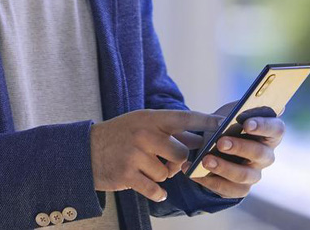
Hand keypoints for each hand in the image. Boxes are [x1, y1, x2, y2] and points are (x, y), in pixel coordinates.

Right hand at [90, 109, 223, 202]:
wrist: (84, 151)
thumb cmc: (119, 135)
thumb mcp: (141, 123)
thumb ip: (168, 129)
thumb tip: (198, 139)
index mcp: (149, 118)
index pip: (184, 118)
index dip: (206, 122)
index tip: (225, 125)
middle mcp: (143, 134)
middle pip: (180, 153)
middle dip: (178, 161)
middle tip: (168, 160)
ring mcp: (134, 155)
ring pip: (167, 173)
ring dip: (161, 175)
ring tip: (146, 168)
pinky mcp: (127, 175)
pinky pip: (155, 189)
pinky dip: (157, 192)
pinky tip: (152, 188)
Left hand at [180, 103, 284, 198]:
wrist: (211, 144)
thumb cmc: (227, 123)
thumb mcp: (233, 112)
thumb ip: (241, 107)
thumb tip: (253, 99)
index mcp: (270, 133)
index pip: (276, 130)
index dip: (263, 127)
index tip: (246, 124)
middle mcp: (266, 156)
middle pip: (260, 154)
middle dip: (240, 148)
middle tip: (220, 142)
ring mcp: (254, 174)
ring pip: (244, 176)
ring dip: (224, 168)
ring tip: (205, 160)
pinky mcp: (239, 189)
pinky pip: (228, 190)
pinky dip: (210, 182)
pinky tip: (194, 173)